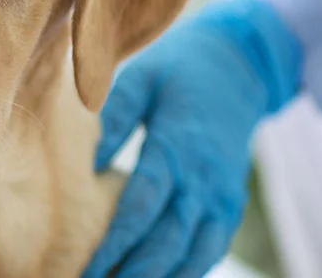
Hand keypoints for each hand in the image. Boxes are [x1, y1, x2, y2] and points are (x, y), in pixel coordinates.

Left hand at [82, 0, 301, 277]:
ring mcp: (222, 197)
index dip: (116, 242)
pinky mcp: (230, 205)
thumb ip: (114, 119)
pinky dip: (185, 272)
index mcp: (177, 148)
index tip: (87, 267)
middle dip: (132, 273)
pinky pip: (208, 250)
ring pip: (192, 255)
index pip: (143, 206)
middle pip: (167, 242)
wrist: (239, 65)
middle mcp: (204, 181)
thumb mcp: (142, 80)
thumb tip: (82, 164)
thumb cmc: (177, 70)